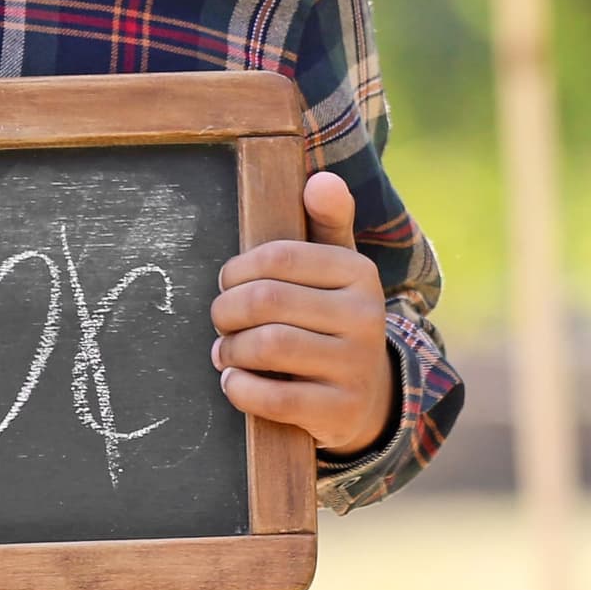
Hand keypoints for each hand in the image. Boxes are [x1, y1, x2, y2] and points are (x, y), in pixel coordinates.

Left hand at [211, 171, 396, 457]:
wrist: (370, 398)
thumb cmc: (334, 321)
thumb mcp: (338, 271)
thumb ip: (327, 222)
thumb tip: (322, 179)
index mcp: (358, 272)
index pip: (278, 257)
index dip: (237, 270)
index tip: (226, 283)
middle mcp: (366, 316)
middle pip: (267, 301)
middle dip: (227, 312)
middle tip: (220, 321)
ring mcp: (356, 365)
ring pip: (268, 346)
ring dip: (230, 350)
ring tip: (224, 352)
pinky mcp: (340, 410)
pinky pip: (274, 396)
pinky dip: (241, 389)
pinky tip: (234, 381)